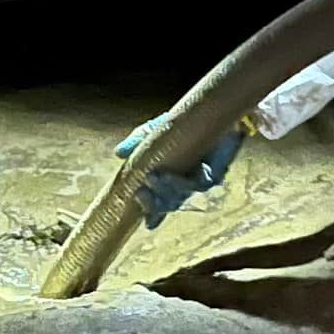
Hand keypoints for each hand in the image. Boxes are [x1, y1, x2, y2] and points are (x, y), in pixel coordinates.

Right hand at [113, 120, 245, 229]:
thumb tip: (118, 153)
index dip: (152, 214)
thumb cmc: (183, 124)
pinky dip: (190, 180)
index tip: (146, 221)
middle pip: (169, 204)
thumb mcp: (155, 129)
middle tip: (140, 193)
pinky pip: (201, 184)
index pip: (158, 203)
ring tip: (155, 176)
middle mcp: (183, 185)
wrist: (212, 112)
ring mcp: (198, 181)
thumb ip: (137, 141)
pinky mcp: (214, 174)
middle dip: (154, 204)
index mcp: (167, 180)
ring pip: (182, 196)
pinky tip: (183, 171)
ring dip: (168, 189)